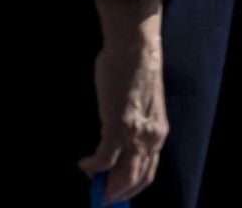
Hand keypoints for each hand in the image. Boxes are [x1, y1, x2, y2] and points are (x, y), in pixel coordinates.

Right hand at [80, 0, 168, 201]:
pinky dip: (93, 167)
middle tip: (103, 200)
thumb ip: (132, 121)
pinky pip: (105, 157)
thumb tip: (112, 130)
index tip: (118, 193)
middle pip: (137, 178)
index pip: (148, 170)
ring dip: (108, 186)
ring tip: (93, 190)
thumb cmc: (133, 66)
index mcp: (158, 132)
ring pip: (124, 174)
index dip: (133, 186)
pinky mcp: (118, 125)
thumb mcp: (141, 102)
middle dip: (119, 194)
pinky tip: (83, 166)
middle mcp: (151, 138)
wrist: (135, 47)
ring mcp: (135, 133)